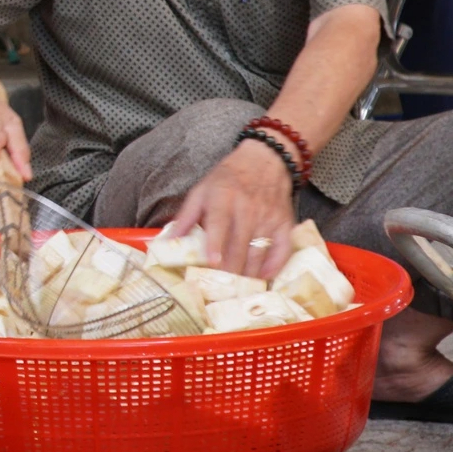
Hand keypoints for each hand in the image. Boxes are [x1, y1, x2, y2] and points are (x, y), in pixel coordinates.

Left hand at [166, 140, 294, 280]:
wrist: (265, 160)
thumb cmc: (228, 178)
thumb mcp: (201, 191)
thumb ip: (185, 217)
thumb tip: (167, 242)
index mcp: (223, 199)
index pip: (219, 223)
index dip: (215, 244)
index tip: (212, 262)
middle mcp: (248, 209)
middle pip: (239, 245)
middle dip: (230, 270)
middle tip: (220, 288)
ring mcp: (269, 218)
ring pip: (259, 252)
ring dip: (248, 274)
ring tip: (236, 290)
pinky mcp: (285, 224)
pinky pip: (283, 250)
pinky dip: (274, 267)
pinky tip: (262, 277)